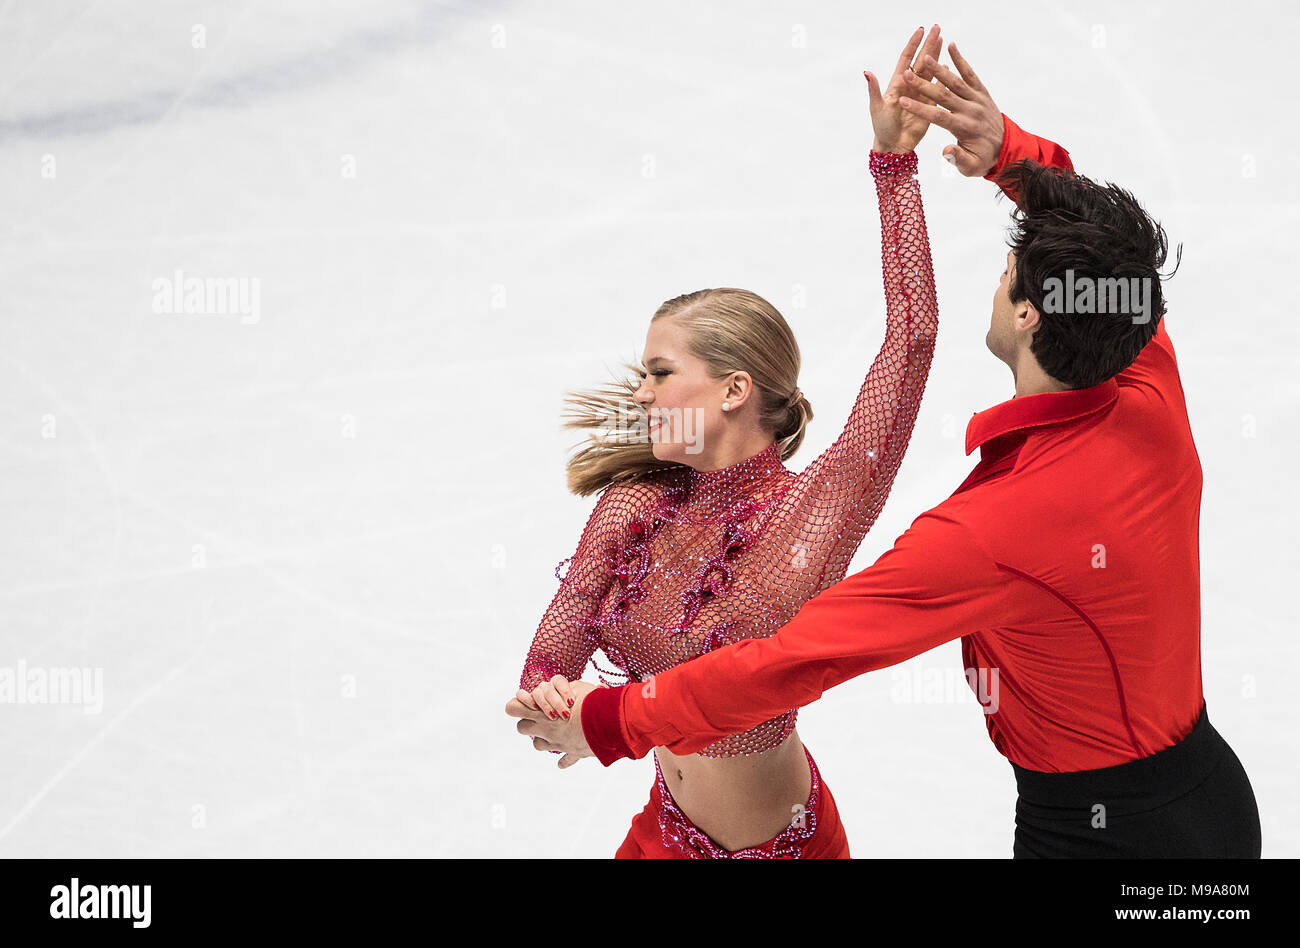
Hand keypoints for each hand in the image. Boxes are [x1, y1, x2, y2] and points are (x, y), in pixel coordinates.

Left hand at [506, 679, 600, 768]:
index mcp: (541, 712)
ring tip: (556, 731)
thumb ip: (566, 688)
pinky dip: (564, 761)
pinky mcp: (573, 753)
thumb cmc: (591, 702)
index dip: (517, 706)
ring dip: (544, 739)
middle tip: (541, 716)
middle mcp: (545, 729)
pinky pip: (564, 761)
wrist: (607, 723)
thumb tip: (566, 689)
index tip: (526, 703)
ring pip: (538, 745)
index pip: (512, 708)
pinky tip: (565, 759)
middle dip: (528, 723)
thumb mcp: (577, 687)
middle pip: (522, 728)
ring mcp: (557, 744)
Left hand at [863, 24, 943, 153]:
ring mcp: (920, 93)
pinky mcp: (929, 104)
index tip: (920, 30)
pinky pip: (937, 87)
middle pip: (921, 60)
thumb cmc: (882, 127)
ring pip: (930, 71)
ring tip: (944, 40)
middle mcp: (909, 85)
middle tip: (937, 27)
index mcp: (896, 83)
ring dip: (936, 56)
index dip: (913, 44)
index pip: (906, 59)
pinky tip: (948, 66)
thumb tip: (867, 72)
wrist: (893, 145)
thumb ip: (874, 89)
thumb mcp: (877, 106)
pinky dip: (942, 76)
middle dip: (928, 44)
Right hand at [897, 42, 1003, 176]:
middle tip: (907, 73)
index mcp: (964, 127)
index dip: (920, 108)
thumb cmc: (982, 160)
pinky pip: (971, 75)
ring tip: (925, 57)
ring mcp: (977, 99)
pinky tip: (951, 47)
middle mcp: (971, 111)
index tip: (903, 101)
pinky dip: (961, 61)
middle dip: (924, 84)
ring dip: (940, 69)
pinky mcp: (982, 92)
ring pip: (956, 81)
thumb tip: (946, 150)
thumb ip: (958, 158)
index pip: (939, 116)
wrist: (1005, 149)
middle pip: (944, 95)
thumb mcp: (970, 167)